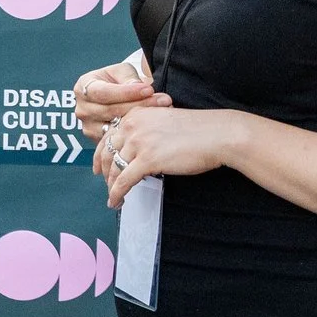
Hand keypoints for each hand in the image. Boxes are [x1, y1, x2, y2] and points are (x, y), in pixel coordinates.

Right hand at [74, 60, 167, 139]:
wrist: (112, 96)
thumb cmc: (116, 80)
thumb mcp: (121, 72)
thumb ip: (128, 78)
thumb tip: (138, 87)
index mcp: (83, 87)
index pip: (103, 92)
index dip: (126, 92)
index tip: (149, 89)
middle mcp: (82, 109)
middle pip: (110, 110)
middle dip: (139, 105)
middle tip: (163, 100)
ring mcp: (88, 127)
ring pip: (115, 126)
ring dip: (140, 120)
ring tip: (163, 111)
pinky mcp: (98, 140)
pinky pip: (118, 138)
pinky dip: (136, 131)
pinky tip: (153, 123)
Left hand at [96, 105, 245, 206]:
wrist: (217, 134)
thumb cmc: (199, 130)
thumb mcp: (164, 122)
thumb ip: (148, 130)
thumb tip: (138, 150)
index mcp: (136, 114)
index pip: (110, 135)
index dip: (101, 154)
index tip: (98, 166)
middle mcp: (133, 125)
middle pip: (108, 152)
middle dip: (104, 171)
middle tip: (103, 183)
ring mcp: (138, 142)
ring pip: (115, 169)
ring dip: (111, 186)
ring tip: (114, 197)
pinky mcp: (147, 159)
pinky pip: (124, 181)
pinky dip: (117, 193)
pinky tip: (116, 202)